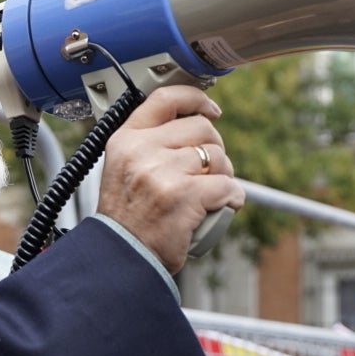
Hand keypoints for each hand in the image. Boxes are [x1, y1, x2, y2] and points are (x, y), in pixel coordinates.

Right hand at [95, 85, 244, 272]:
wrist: (121, 257)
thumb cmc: (128, 219)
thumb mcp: (124, 168)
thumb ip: (149, 145)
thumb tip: (193, 123)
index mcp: (126, 140)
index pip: (165, 99)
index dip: (195, 99)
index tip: (211, 109)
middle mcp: (142, 151)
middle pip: (202, 128)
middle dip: (215, 149)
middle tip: (210, 171)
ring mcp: (163, 172)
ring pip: (218, 157)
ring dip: (224, 176)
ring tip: (210, 194)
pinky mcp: (185, 196)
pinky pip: (227, 186)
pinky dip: (233, 198)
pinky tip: (224, 207)